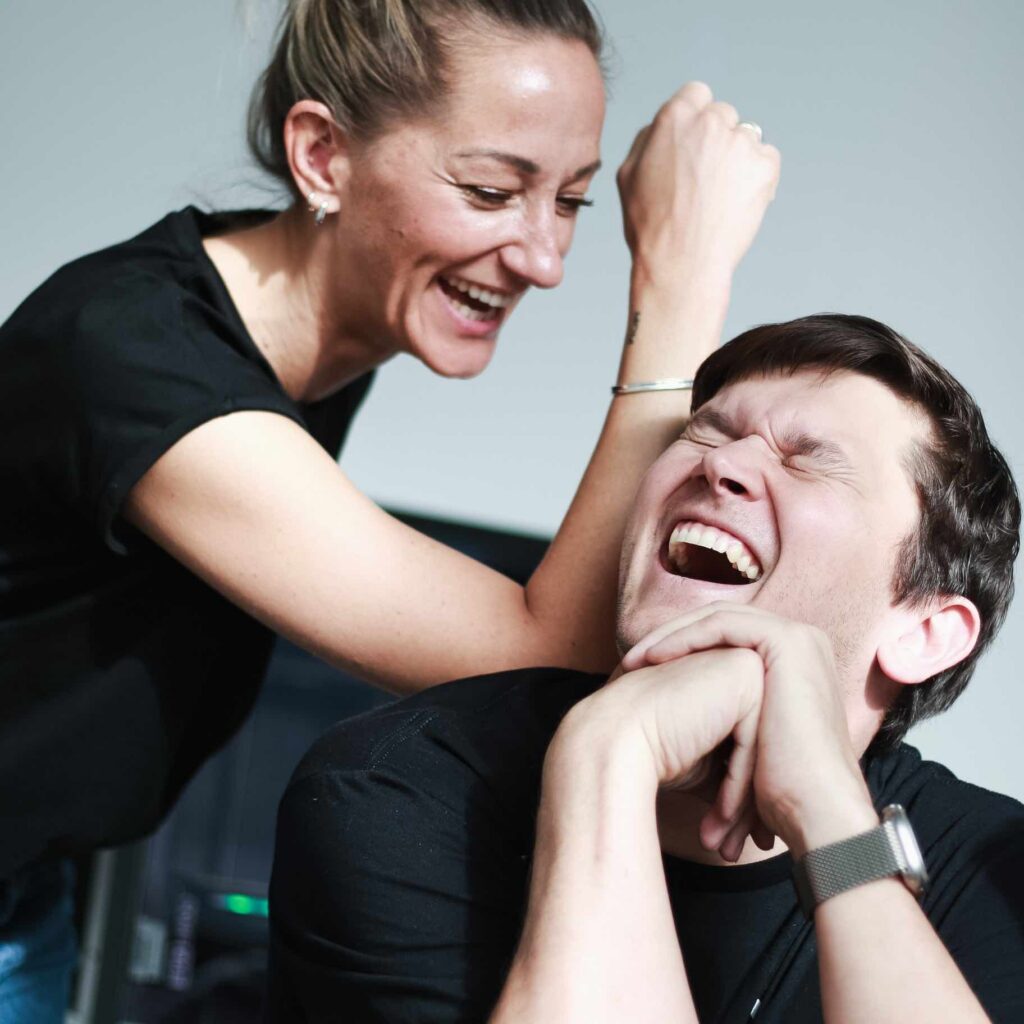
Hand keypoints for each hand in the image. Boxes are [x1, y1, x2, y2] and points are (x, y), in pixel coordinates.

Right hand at [566, 647, 765, 855]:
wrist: (613, 739)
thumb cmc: (650, 750)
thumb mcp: (705, 762)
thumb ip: (734, 765)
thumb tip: (757, 808)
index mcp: (728, 677)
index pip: (751, 742)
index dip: (743, 792)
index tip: (734, 834)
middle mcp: (737, 661)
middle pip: (759, 744)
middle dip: (750, 803)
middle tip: (738, 846)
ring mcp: (742, 663)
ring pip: (760, 746)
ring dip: (745, 804)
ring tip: (728, 846)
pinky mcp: (743, 673)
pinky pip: (752, 742)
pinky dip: (739, 786)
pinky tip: (719, 821)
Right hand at [616, 82, 780, 286]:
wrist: (681, 263)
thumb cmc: (650, 226)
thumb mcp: (628, 175)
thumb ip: (648, 140)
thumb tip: (662, 128)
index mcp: (675, 116)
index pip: (697, 94)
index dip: (694, 120)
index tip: (692, 145)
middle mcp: (711, 121)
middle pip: (723, 115)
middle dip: (716, 140)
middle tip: (703, 179)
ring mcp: (741, 143)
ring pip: (746, 138)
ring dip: (736, 159)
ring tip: (718, 197)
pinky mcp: (764, 166)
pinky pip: (767, 159)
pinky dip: (757, 177)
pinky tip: (736, 202)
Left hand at [622, 603, 878, 855]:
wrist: (816, 810)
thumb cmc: (781, 792)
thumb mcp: (747, 743)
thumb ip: (726, 718)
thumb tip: (681, 732)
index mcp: (794, 664)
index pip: (727, 639)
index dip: (681, 649)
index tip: (640, 673)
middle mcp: (801, 644)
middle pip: (720, 625)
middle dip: (670, 640)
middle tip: (629, 662)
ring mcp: (798, 639)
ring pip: (717, 619)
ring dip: (670, 636)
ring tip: (633, 661)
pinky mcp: (788, 641)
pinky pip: (722, 625)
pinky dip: (685, 637)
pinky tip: (654, 658)